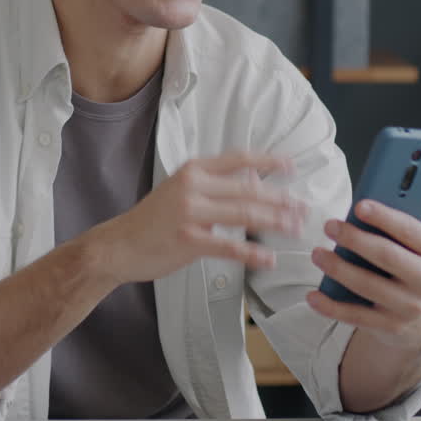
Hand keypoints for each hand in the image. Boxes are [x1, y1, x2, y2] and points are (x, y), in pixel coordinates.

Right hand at [88, 152, 306, 285]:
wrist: (118, 245)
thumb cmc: (152, 220)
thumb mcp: (180, 190)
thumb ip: (213, 186)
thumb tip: (253, 183)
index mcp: (193, 170)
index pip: (238, 160)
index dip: (268, 162)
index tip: (291, 166)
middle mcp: (193, 186)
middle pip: (248, 190)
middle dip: (280, 200)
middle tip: (302, 208)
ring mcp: (190, 213)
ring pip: (244, 215)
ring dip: (274, 223)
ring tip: (294, 230)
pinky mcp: (188, 240)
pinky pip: (229, 247)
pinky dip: (253, 255)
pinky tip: (269, 260)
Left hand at [306, 175, 420, 350]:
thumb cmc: (419, 266)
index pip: (412, 230)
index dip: (385, 217)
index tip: (360, 205)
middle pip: (387, 256)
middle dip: (355, 239)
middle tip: (330, 225)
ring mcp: (411, 307)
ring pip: (368, 285)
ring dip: (338, 269)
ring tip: (318, 254)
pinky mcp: (390, 326)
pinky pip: (356, 316)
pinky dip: (331, 306)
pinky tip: (314, 296)